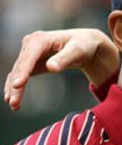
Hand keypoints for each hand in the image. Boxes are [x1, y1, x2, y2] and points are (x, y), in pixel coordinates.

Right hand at [4, 29, 119, 110]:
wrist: (84, 43)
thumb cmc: (83, 45)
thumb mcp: (77, 51)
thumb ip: (64, 59)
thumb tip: (51, 67)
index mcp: (41, 39)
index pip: (29, 57)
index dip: (23, 71)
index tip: (17, 85)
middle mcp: (31, 44)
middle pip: (21, 67)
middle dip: (15, 85)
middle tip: (13, 103)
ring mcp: (29, 53)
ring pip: (18, 72)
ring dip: (13, 89)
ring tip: (13, 105)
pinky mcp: (31, 61)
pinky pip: (21, 75)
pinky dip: (17, 87)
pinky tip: (13, 99)